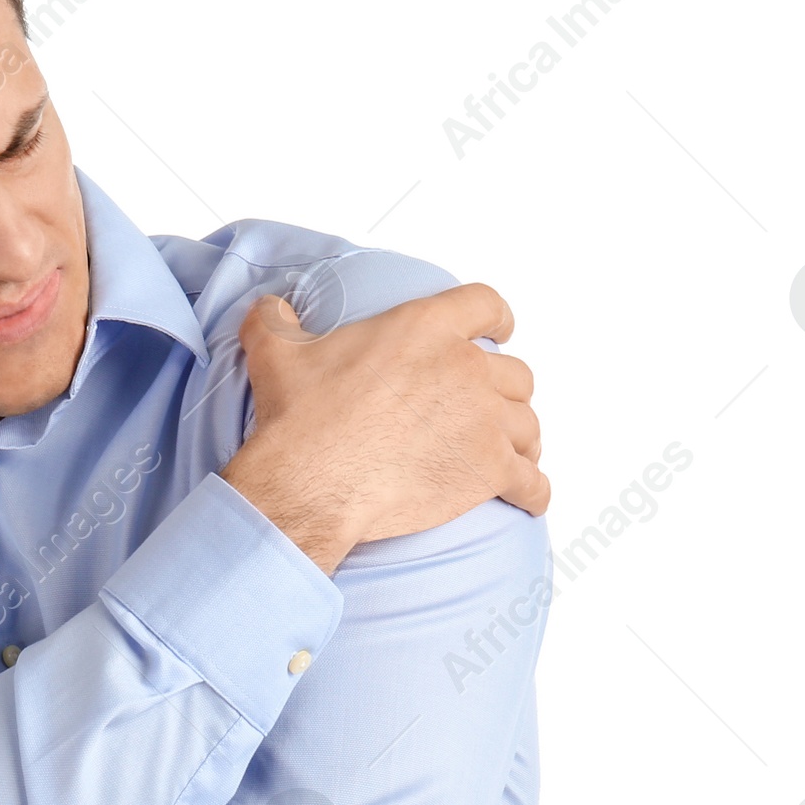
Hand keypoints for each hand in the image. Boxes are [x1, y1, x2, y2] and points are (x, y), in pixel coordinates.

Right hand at [220, 283, 547, 574]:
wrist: (312, 481)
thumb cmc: (300, 418)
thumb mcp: (277, 353)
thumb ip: (278, 321)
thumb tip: (271, 308)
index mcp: (424, 328)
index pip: (485, 305)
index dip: (498, 318)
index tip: (502, 330)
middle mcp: (466, 367)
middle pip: (514, 373)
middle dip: (505, 392)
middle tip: (488, 410)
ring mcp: (484, 421)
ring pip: (527, 426)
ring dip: (521, 440)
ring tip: (511, 455)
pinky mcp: (490, 472)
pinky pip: (532, 482)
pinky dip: (534, 491)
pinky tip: (529, 499)